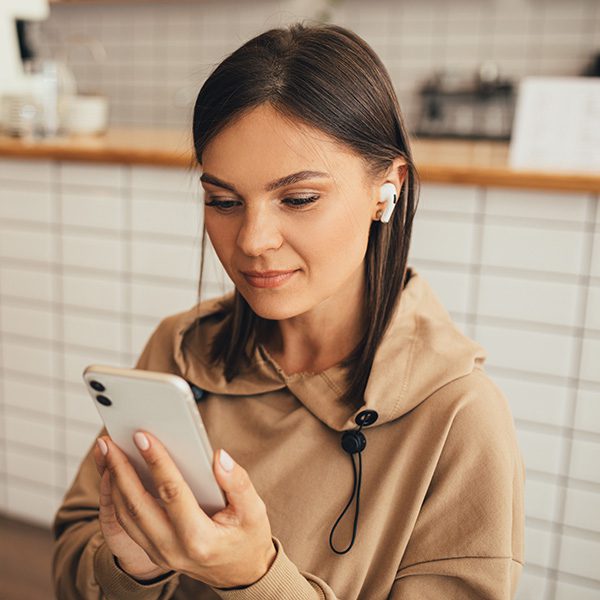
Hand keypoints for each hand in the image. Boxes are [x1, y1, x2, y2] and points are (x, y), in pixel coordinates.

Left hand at [95, 431, 276, 588]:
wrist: (242, 574)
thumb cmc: (249, 539)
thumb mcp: (254, 510)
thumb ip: (238, 483)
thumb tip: (219, 457)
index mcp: (199, 538)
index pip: (171, 492)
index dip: (156, 462)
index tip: (142, 437)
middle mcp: (173, 548)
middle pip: (136, 505)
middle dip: (119, 469)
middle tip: (108, 441)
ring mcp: (159, 553)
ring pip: (125, 515)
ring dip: (112, 481)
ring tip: (106, 452)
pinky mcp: (152, 550)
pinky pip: (126, 523)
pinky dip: (115, 496)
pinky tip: (114, 473)